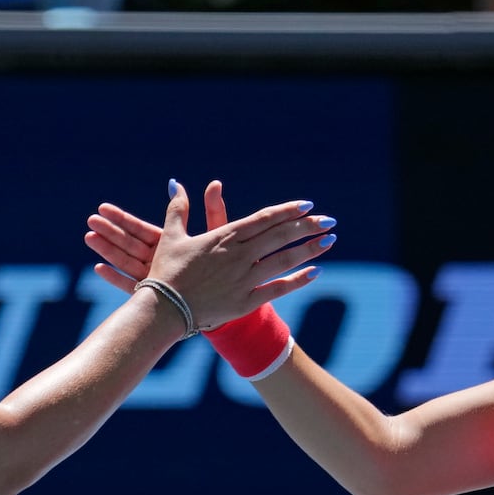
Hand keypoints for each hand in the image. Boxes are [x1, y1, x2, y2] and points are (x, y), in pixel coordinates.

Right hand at [87, 179, 234, 292]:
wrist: (226, 303)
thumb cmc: (225, 268)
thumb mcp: (217, 237)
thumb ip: (213, 211)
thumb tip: (215, 183)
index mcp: (170, 244)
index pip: (141, 229)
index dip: (122, 218)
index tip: (103, 207)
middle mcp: (160, 261)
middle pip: (130, 244)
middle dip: (110, 232)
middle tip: (91, 220)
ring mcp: (155, 279)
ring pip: (126, 261)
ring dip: (108, 249)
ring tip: (89, 237)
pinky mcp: (154, 297)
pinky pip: (131, 285)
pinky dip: (115, 277)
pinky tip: (99, 268)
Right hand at [87, 181, 332, 330]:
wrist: (164, 309)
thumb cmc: (165, 272)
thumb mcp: (171, 237)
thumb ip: (178, 210)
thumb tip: (176, 185)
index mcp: (225, 236)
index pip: (264, 219)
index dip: (288, 211)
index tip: (307, 205)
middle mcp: (239, 254)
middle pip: (281, 236)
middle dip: (308, 226)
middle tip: (329, 220)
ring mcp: (245, 278)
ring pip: (284, 260)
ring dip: (310, 249)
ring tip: (329, 240)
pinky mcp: (246, 301)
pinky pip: (278, 289)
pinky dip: (298, 280)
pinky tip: (315, 272)